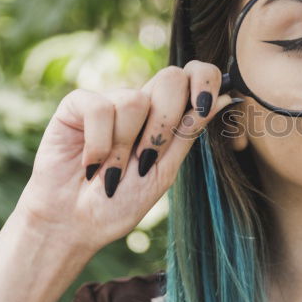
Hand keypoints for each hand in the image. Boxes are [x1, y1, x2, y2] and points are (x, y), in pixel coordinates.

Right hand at [11, 61, 234, 257]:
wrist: (74, 225)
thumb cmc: (119, 202)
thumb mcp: (163, 171)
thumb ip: (188, 133)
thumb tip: (226, 97)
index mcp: (166, 116)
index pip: (194, 75)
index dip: (205, 80)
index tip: (205, 105)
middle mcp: (140, 103)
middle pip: (170, 78)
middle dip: (165, 124)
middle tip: (146, 160)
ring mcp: (108, 101)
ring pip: (135, 100)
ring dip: (125, 147)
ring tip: (111, 171)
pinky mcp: (76, 105)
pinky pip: (100, 107)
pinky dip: (98, 144)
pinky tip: (90, 165)